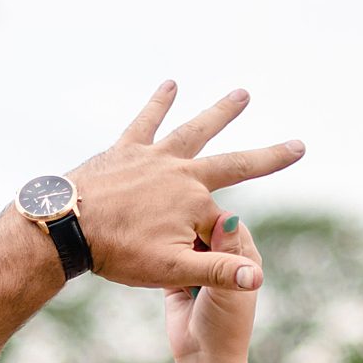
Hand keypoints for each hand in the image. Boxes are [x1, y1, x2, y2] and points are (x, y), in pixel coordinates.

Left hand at [69, 83, 302, 292]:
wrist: (65, 227)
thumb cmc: (116, 252)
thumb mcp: (171, 270)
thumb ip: (216, 271)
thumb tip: (257, 278)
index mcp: (195, 202)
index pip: (218, 226)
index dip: (208, 249)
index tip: (185, 268)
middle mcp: (181, 171)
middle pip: (233, 163)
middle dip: (267, 157)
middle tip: (297, 145)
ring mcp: (154, 155)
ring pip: (194, 131)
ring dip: (220, 114)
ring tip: (242, 94)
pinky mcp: (126, 148)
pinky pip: (145, 121)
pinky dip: (158, 103)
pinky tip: (170, 84)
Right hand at [166, 214, 259, 362]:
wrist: (202, 358)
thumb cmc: (224, 325)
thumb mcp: (227, 286)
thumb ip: (226, 252)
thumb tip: (228, 215)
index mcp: (242, 258)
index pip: (227, 222)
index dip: (209, 213)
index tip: (189, 206)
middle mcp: (222, 259)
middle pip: (202, 228)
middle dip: (187, 222)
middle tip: (166, 211)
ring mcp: (199, 268)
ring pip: (184, 241)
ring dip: (172, 235)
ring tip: (154, 223)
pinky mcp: (177, 279)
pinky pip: (168, 257)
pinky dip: (160, 252)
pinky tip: (147, 242)